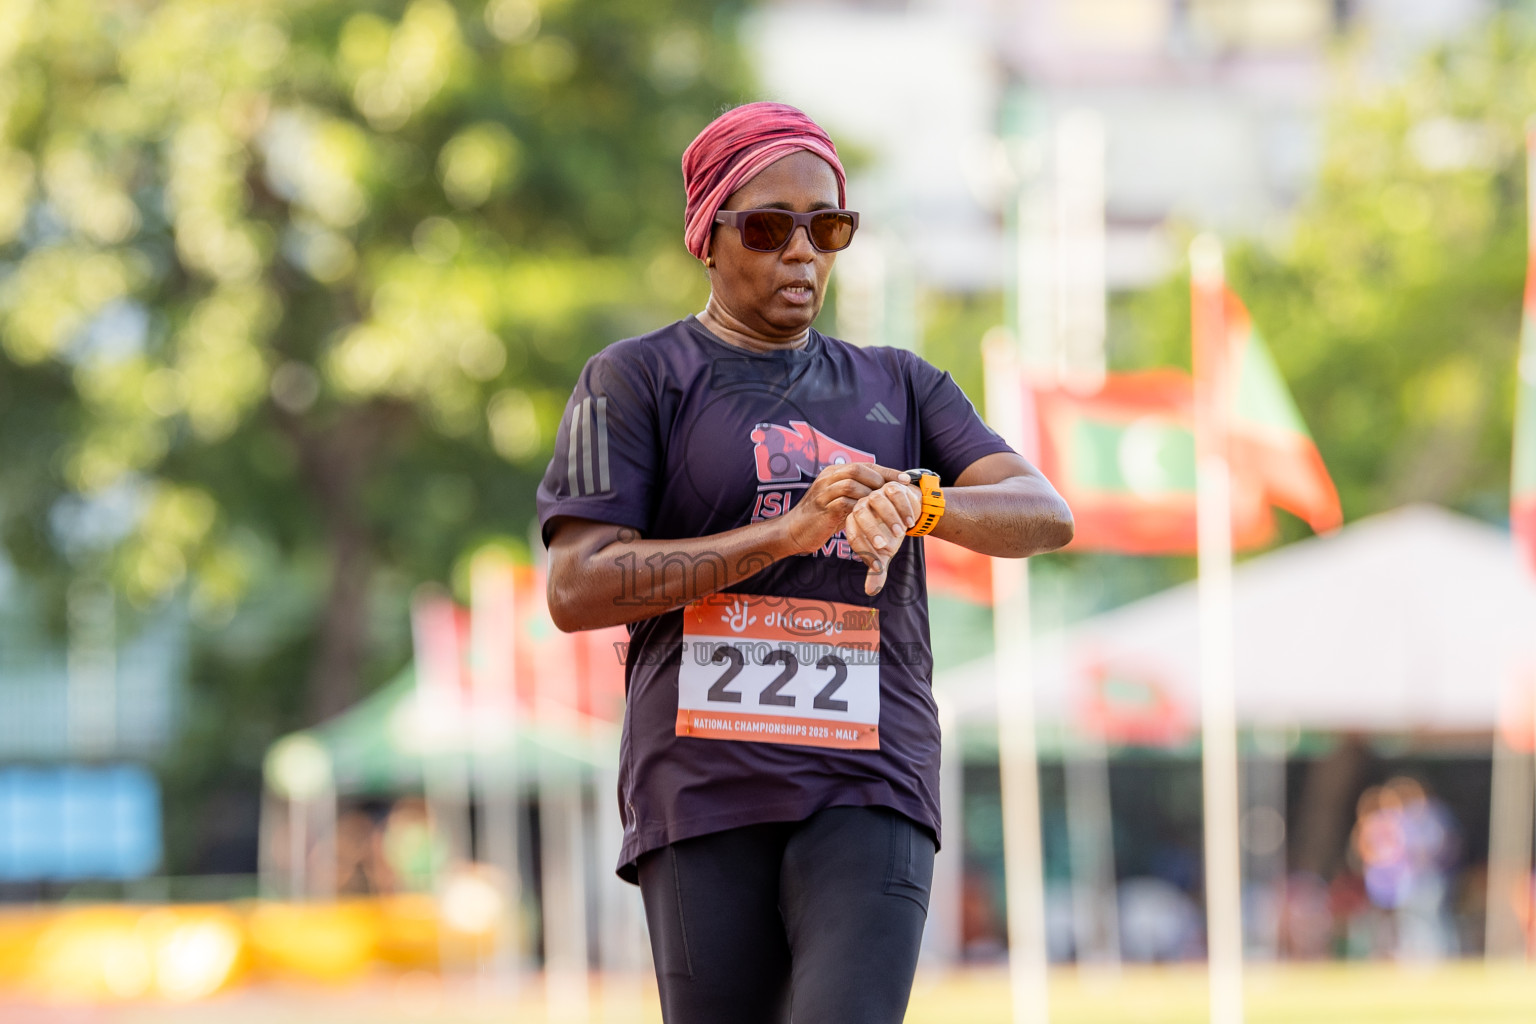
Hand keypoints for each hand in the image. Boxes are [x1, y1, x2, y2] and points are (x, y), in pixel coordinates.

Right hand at [780, 463, 905, 556]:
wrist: (794, 531)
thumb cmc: (822, 516)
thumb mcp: (840, 500)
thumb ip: (857, 493)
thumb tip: (885, 490)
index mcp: (834, 472)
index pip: (866, 465)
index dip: (888, 471)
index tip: (907, 480)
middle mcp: (828, 478)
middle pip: (858, 469)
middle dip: (881, 479)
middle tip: (898, 494)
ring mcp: (824, 492)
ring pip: (852, 484)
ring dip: (872, 495)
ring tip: (885, 506)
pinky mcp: (823, 508)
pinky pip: (845, 503)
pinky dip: (861, 509)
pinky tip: (873, 518)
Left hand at [843, 477, 919, 595]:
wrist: (907, 512)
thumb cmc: (890, 533)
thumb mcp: (885, 552)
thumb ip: (878, 569)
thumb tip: (871, 592)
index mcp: (854, 523)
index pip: (853, 534)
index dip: (863, 550)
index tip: (878, 564)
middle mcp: (861, 506)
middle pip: (859, 514)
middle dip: (871, 530)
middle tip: (886, 546)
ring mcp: (876, 494)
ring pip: (877, 501)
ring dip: (889, 517)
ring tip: (902, 532)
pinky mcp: (891, 486)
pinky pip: (894, 493)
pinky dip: (903, 507)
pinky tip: (911, 521)